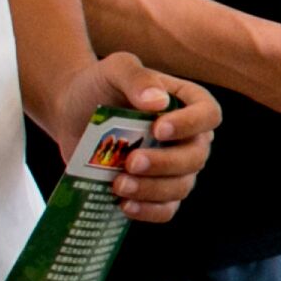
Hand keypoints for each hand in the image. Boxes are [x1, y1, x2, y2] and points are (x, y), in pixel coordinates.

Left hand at [48, 54, 220, 223]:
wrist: (71, 111)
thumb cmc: (99, 85)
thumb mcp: (115, 69)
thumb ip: (137, 78)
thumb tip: (158, 102)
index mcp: (187, 103)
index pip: (208, 115)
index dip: (190, 125)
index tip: (158, 129)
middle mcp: (188, 137)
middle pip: (196, 157)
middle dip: (165, 164)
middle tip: (131, 162)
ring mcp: (173, 167)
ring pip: (181, 187)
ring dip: (153, 190)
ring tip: (118, 184)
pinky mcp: (155, 191)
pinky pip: (166, 210)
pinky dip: (149, 211)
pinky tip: (124, 204)